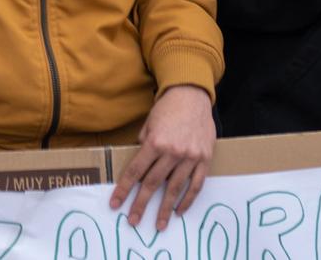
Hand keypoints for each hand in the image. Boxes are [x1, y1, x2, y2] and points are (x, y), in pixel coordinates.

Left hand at [111, 85, 213, 229]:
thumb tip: (139, 165)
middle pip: (153, 184)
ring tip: (158, 224)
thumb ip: (143, 144)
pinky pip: (196, 185)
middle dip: (141, 204)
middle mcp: (172, 152)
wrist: (193, 96)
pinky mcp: (204, 159)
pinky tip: (179, 210)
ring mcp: (190, 157)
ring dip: (165, 208)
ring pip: (175, 189)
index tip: (116, 203)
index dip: (124, 189)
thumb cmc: (167, 108)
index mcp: (155, 142)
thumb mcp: (148, 124)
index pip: (135, 171)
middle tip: (133, 221)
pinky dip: (188, 199)